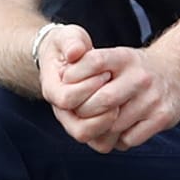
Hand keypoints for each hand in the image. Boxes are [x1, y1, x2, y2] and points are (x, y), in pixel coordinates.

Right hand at [34, 25, 116, 149]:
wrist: (71, 59)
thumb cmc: (71, 46)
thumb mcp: (69, 36)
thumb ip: (71, 42)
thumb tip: (76, 52)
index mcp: (52, 89)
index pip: (68, 99)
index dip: (89, 86)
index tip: (106, 72)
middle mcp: (61, 111)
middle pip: (81, 127)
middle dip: (104, 105)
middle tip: (117, 85)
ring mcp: (75, 123)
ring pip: (94, 139)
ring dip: (112, 121)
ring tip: (123, 99)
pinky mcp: (91, 130)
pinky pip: (104, 143)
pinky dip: (118, 131)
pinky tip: (126, 109)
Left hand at [60, 44, 179, 152]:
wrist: (175, 73)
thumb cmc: (133, 70)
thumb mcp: (116, 58)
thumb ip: (90, 66)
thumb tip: (63, 82)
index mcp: (124, 57)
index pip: (94, 62)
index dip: (76, 76)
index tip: (68, 85)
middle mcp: (140, 76)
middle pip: (102, 100)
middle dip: (86, 110)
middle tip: (80, 113)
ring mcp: (153, 98)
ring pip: (115, 124)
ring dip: (102, 128)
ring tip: (99, 122)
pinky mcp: (163, 117)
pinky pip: (129, 138)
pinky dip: (119, 138)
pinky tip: (119, 129)